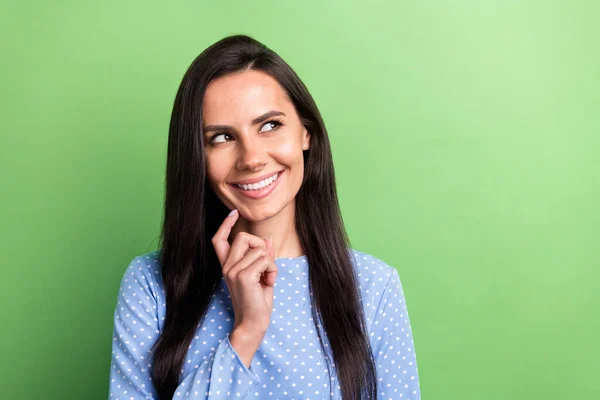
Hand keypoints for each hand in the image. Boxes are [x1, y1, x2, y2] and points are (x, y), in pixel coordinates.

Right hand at [212, 209, 277, 335]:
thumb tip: (268, 238)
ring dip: (270, 263)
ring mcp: (232, 271)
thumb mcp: (262, 276)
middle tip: (265, 265)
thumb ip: (264, 257)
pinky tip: (268, 283)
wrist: (253, 323)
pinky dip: (273, 270)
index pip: (219, 239)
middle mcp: (227, 266)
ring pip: (259, 249)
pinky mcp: (243, 276)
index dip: (225, 224)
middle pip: (243, 236)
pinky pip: (265, 259)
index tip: (234, 212)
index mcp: (228, 266)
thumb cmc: (258, 302)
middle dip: (260, 245)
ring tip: (267, 279)